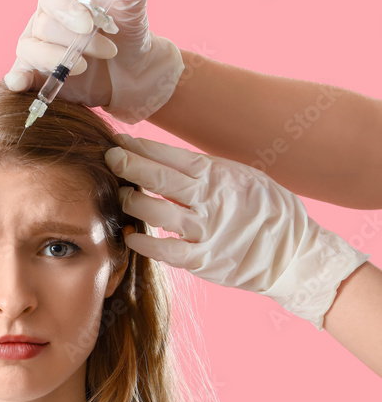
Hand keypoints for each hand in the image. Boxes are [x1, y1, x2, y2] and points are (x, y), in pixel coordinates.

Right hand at [4, 0, 183, 123]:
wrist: (130, 73)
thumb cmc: (127, 37)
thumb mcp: (132, 11)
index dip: (65, 8)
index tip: (87, 25)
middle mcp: (43, 22)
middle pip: (45, 26)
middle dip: (76, 41)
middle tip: (109, 50)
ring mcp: (37, 50)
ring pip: (30, 49)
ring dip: (55, 59)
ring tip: (82, 68)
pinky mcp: (35, 77)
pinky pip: (19, 75)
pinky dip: (18, 79)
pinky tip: (19, 84)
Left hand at [106, 134, 371, 330]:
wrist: (294, 254)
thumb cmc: (267, 212)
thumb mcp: (245, 178)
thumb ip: (208, 171)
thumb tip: (165, 160)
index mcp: (220, 175)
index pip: (171, 155)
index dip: (141, 147)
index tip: (120, 142)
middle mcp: (211, 199)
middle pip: (158, 178)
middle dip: (127, 165)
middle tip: (108, 158)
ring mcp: (206, 230)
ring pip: (155, 211)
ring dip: (130, 202)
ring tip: (119, 196)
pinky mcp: (203, 259)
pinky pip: (164, 249)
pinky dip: (143, 242)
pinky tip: (130, 236)